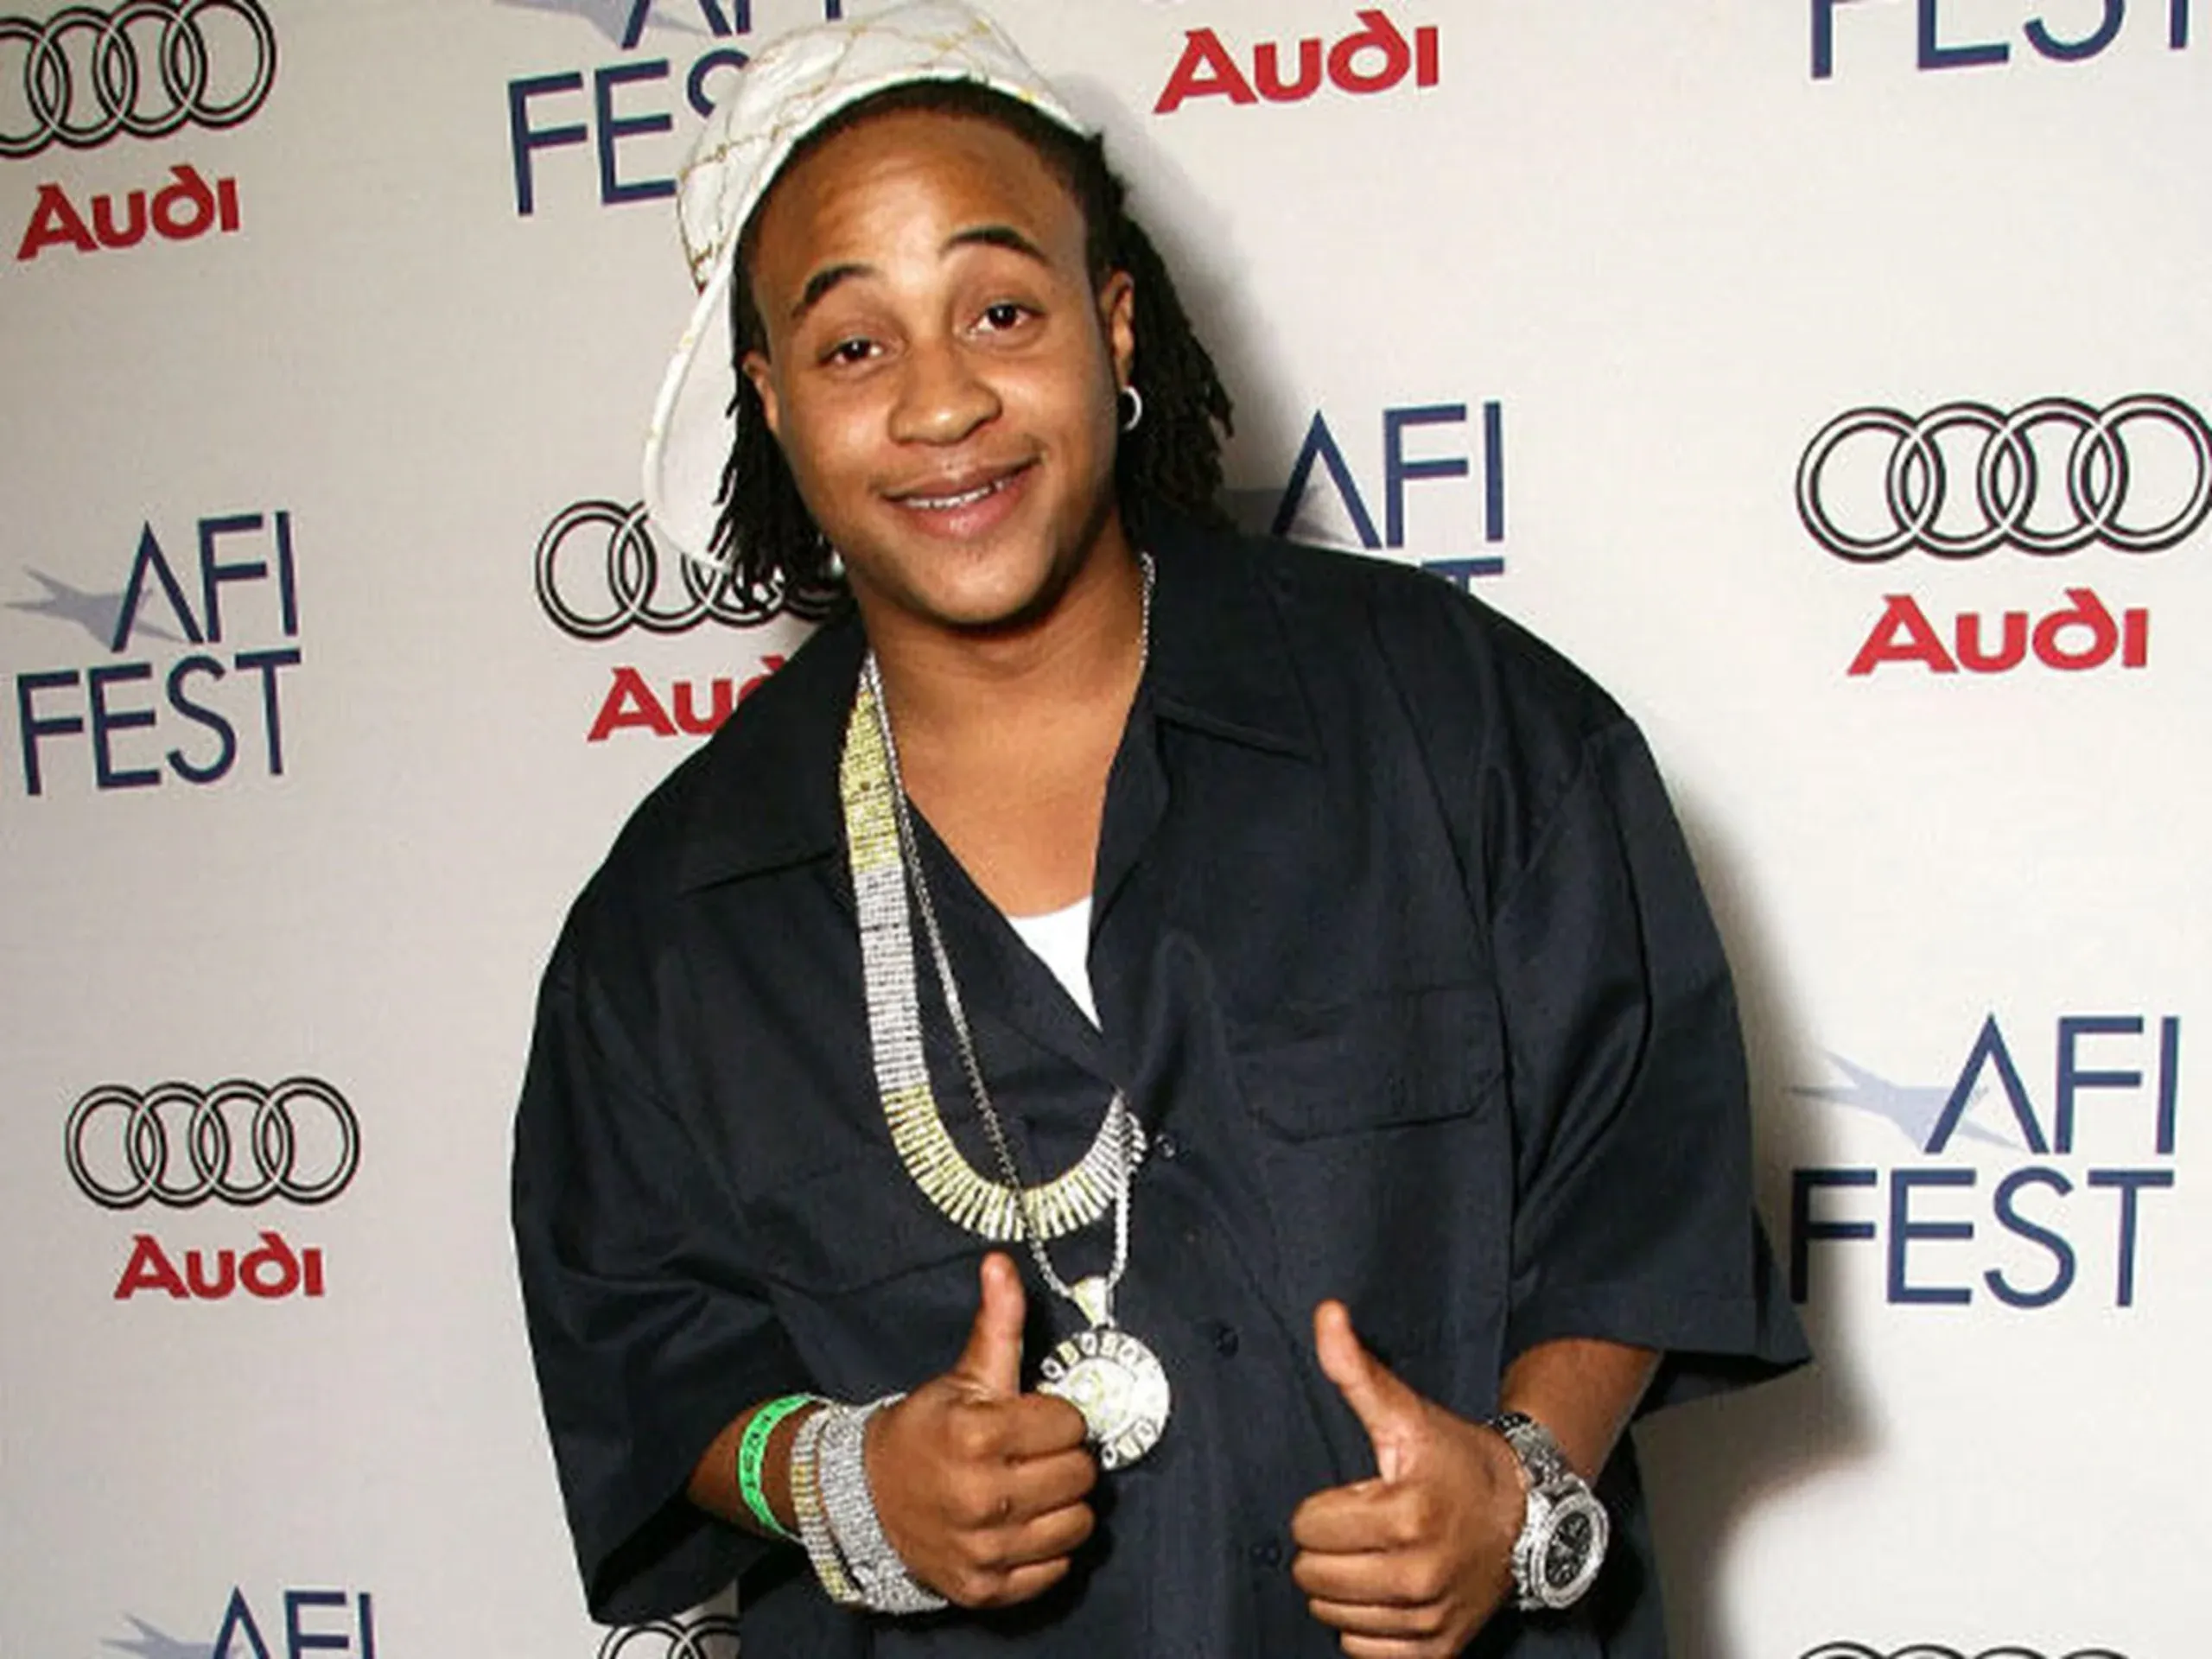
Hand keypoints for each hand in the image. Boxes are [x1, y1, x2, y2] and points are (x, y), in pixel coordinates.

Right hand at [865, 1252, 1097, 1606]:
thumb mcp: (964, 1375)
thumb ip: (997, 1323)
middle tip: (1034, 1454)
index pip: (1071, 1425)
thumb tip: (1002, 1263)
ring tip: (1031, 1488)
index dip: (1057, 1418)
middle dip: (1063, 1459)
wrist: (867, 1496)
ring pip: (1077, 1525)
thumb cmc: (926, 1430)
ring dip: (1061, 1505)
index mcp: (978, 1435)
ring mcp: (983, 1548)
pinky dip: (1045, 1549)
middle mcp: (981, 1496)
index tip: (1034, 1419)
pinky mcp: (984, 1588)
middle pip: (1079, 1475)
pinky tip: (1020, 1525)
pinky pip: (1054, 1571)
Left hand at [1290, 1301, 1522, 1656]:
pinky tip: (1389, 1592)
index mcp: (1404, 1515)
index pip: (1306, 1529)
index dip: (1323, 1508)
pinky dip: (1366, 1627)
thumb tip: (1326, 1315)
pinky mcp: (1437, 1649)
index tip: (1360, 1496)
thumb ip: (1356, 1370)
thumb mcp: (1405, 1414)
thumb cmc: (1456, 1461)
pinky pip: (1362, 1653)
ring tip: (1378, 1556)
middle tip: (1364, 1527)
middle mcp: (1418, 1575)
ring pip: (1332, 1617)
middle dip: (1328, 1548)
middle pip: (1312, 1577)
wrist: (1525, 1511)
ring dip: (1344, 1588)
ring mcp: (1429, 1618)